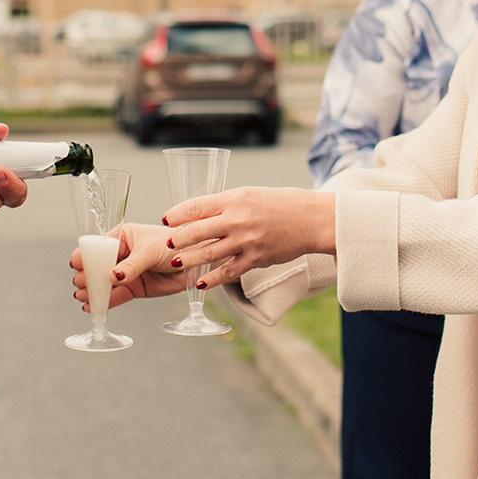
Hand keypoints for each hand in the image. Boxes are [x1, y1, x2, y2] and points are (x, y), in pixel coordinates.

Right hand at [69, 224, 183, 310]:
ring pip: (105, 284)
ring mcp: (126, 273)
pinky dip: (105, 302)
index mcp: (122, 237)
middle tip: (81, 284)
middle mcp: (121, 255)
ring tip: (84, 298)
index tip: (76, 264)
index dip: (86, 255)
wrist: (195, 262)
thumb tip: (113, 276)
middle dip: (87, 276)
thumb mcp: (151, 250)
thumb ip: (132, 264)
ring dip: (93, 291)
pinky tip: (93, 307)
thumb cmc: (174, 245)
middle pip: (97, 267)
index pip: (98, 246)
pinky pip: (116, 296)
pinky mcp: (134, 289)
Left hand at [152, 187, 335, 290]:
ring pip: (209, 253)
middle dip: (179, 239)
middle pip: (198, 231)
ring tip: (176, 263)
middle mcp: (238, 219)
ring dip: (189, 260)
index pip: (197, 206)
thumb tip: (199, 213)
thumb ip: (226, 204)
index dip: (177, 214)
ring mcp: (247, 241)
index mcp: (235, 198)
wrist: (311, 219)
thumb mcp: (250, 194)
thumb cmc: (280, 204)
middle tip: (167, 244)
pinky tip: (200, 283)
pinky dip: (212, 279)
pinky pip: (228, 271)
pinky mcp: (256, 258)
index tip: (166, 220)